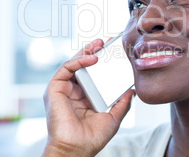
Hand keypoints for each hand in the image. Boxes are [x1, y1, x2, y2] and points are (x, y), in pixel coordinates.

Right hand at [42, 39, 134, 155]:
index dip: (102, 62)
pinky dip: (79, 60)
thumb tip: (132, 91)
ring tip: (100, 44)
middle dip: (94, 51)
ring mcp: (63, 89)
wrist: (77, 148)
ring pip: (74, 63)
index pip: (93, 74)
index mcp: (85, 97)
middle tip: (106, 42)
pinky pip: (66, 68)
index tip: (114, 52)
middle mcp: (73, 92)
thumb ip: (122, 103)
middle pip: (83, 66)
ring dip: (87, 51)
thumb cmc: (92, 138)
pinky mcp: (55, 88)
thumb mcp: (113, 117)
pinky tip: (93, 57)